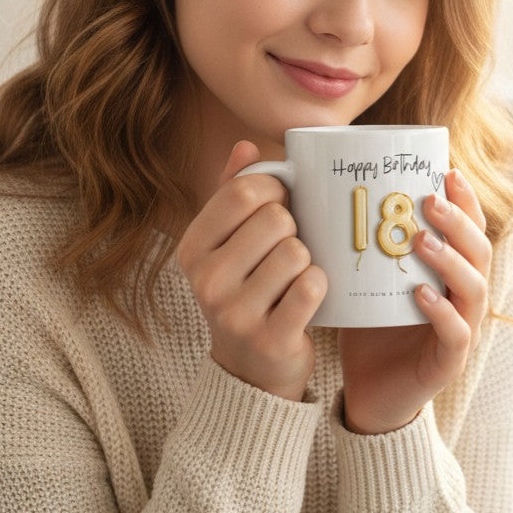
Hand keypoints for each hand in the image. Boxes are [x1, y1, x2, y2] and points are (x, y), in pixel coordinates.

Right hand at [176, 141, 326, 400]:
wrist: (250, 368)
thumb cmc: (246, 289)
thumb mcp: (228, 242)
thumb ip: (233, 190)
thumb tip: (245, 144)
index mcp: (192, 248)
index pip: (243, 191)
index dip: (276, 186)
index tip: (285, 199)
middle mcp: (205, 280)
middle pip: (275, 218)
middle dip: (294, 227)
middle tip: (289, 246)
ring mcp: (234, 313)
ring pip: (296, 252)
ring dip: (307, 260)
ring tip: (295, 275)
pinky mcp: (270, 339)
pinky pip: (311, 287)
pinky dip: (319, 286)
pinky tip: (307, 296)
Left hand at [337, 169, 491, 434]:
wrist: (368, 394)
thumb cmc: (371, 331)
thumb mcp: (368, 281)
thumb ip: (366, 246)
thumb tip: (331, 195)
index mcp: (452, 275)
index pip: (471, 230)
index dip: (467, 201)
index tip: (447, 171)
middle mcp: (465, 299)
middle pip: (480, 252)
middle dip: (459, 222)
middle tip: (429, 201)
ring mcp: (463, 331)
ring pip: (475, 288)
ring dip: (451, 260)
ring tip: (422, 241)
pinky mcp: (450, 363)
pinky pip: (456, 333)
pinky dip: (441, 311)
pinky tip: (420, 293)